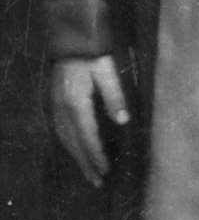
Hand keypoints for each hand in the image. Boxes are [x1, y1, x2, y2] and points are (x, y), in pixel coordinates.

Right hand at [50, 55, 129, 187]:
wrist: (71, 37)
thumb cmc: (92, 53)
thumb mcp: (107, 72)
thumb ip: (114, 96)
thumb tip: (123, 121)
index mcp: (75, 103)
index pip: (87, 136)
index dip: (96, 155)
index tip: (106, 171)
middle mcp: (61, 108)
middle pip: (73, 143)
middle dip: (86, 163)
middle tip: (97, 182)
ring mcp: (55, 105)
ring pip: (65, 138)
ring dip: (77, 157)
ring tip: (88, 172)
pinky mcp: (55, 101)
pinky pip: (60, 130)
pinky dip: (69, 144)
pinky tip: (76, 150)